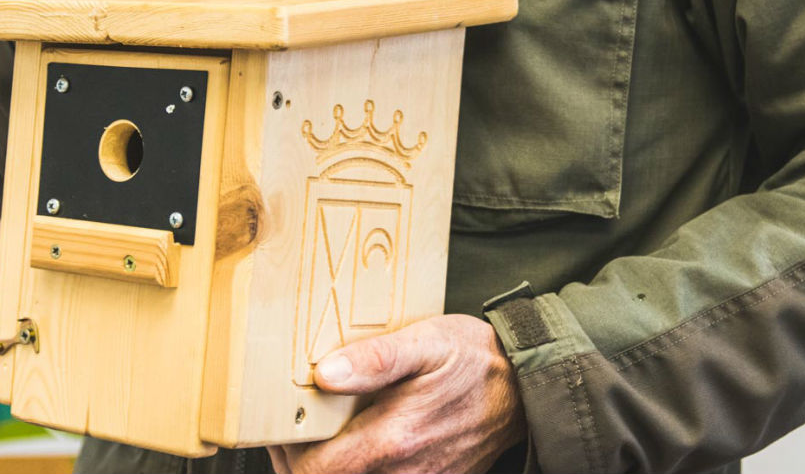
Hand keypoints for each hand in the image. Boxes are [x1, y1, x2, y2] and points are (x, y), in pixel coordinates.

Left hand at [268, 315, 525, 473]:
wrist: (526, 387)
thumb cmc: (474, 359)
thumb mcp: (426, 343)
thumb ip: (375, 359)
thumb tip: (324, 374)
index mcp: (392, 440)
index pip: (313, 472)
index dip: (284, 454)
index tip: (277, 424)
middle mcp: (402, 473)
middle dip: (296, 463)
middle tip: (287, 430)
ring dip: (324, 467)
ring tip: (314, 435)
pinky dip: (355, 469)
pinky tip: (353, 442)